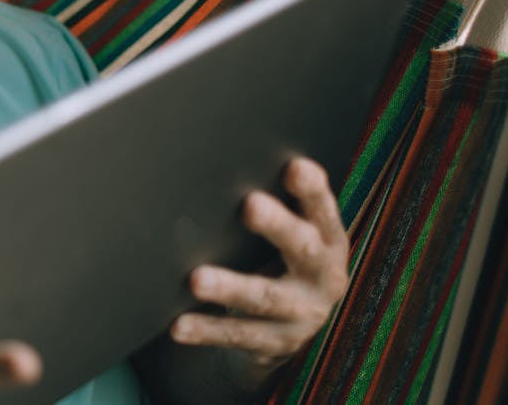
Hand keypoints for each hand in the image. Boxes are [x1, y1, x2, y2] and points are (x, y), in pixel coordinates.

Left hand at [169, 157, 349, 368]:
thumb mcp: (291, 235)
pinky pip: (239, 335)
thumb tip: (223, 165)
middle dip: (277, 226)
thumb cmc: (282, 258)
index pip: (323, 211)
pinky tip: (178, 325)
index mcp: (328, 240)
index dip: (312, 191)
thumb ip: (276, 208)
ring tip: (196, 280)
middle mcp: (323, 275)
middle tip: (250, 205)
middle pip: (302, 247)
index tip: (295, 167)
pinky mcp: (278, 342)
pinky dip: (206, 330)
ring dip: (230, 287)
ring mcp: (303, 313)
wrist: (291, 325)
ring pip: (264, 297)